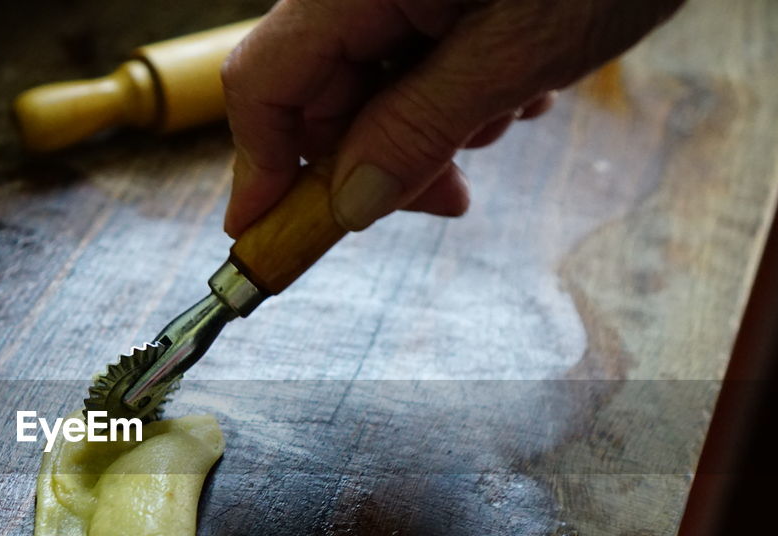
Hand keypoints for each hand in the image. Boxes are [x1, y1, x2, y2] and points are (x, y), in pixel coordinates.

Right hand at [221, 0, 685, 234]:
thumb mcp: (516, 53)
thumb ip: (418, 130)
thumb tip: (350, 205)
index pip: (264, 83)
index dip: (260, 169)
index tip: (263, 240)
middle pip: (317, 93)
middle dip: (369, 159)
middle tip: (444, 201)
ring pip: (369, 84)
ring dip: (426, 128)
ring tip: (508, 111)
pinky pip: (412, 59)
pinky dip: (454, 93)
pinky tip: (516, 86)